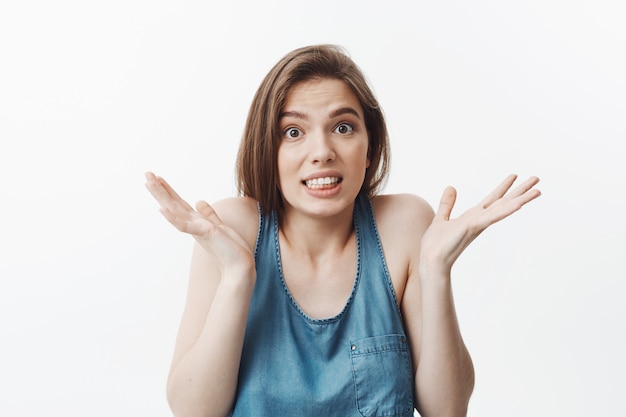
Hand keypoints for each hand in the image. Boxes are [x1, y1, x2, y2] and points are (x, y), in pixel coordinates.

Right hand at [145, 172, 253, 273]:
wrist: (240, 267)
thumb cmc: (231, 249)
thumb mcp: (218, 225)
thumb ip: (208, 214)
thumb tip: (199, 202)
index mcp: (197, 221)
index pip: (179, 203)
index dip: (169, 190)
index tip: (158, 177)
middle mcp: (193, 224)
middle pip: (173, 204)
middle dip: (160, 189)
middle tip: (146, 174)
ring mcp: (197, 229)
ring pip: (175, 210)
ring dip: (162, 197)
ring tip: (150, 183)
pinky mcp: (204, 234)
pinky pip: (185, 225)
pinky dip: (173, 217)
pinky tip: (162, 209)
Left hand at [420, 174, 540, 275]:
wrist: (431, 260)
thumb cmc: (436, 244)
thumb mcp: (441, 218)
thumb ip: (447, 204)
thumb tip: (451, 187)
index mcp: (473, 217)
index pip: (492, 199)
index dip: (503, 187)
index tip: (514, 175)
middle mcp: (480, 220)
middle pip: (504, 202)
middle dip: (520, 191)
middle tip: (536, 178)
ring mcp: (478, 223)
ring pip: (503, 208)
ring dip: (521, 199)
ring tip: (538, 191)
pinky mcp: (472, 227)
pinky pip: (491, 217)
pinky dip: (505, 211)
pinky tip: (518, 204)